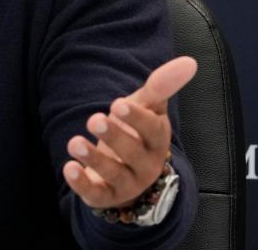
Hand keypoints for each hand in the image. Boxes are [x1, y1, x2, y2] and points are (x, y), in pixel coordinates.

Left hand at [62, 56, 196, 209]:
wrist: (129, 174)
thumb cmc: (137, 132)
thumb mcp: (147, 108)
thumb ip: (161, 86)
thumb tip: (189, 61)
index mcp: (156, 141)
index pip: (152, 130)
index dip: (136, 118)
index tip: (117, 103)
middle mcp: (146, 165)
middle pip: (132, 153)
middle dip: (114, 137)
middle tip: (94, 120)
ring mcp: (127, 183)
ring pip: (113, 173)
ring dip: (94, 158)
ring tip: (74, 142)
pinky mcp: (106, 196)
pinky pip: (95, 194)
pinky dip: (82, 183)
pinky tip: (68, 168)